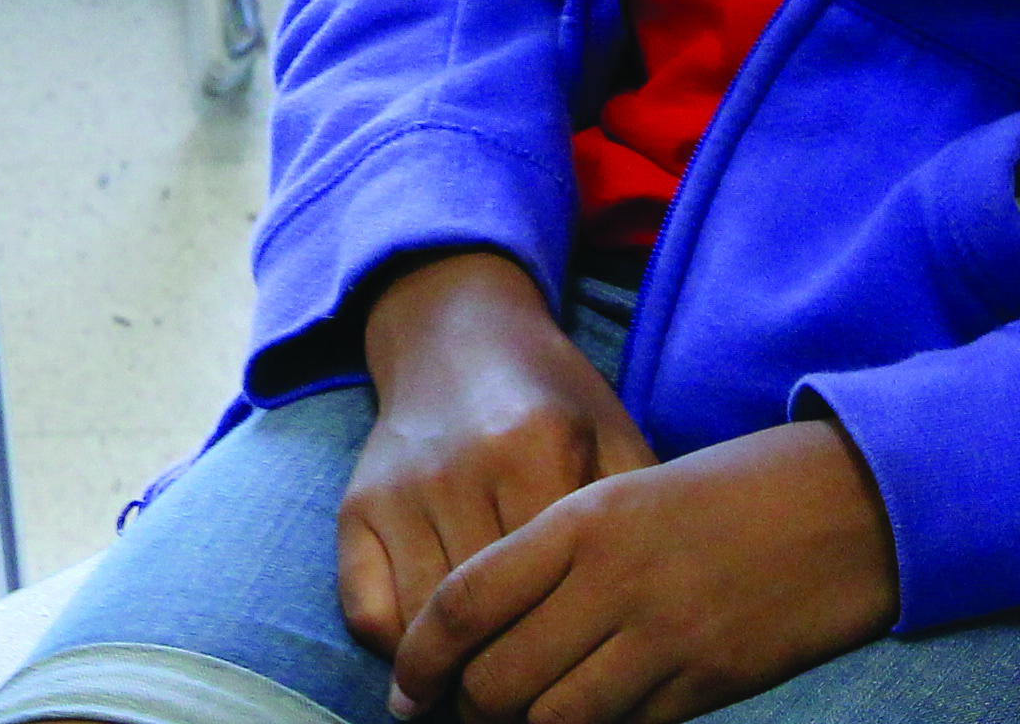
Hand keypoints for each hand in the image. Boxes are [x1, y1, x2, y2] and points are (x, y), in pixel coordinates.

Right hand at [343, 252, 657, 655]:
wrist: (457, 335)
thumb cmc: (552, 401)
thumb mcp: (613, 438)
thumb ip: (643, 516)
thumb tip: (663, 615)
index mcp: (540, 449)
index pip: (558, 590)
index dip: (578, 652)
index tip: (592, 683)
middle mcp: (462, 469)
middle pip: (490, 620)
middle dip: (516, 679)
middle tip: (539, 710)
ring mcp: (402, 490)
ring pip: (425, 628)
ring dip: (456, 677)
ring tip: (491, 695)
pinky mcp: (356, 504)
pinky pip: (368, 612)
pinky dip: (402, 652)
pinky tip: (437, 659)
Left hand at [383, 421, 898, 723]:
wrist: (843, 506)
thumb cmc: (723, 492)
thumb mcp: (625, 493)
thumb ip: (556, 552)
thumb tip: (484, 624)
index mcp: (581, 519)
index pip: (464, 599)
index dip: (420, 656)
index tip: (404, 687)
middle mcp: (613, 580)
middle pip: (499, 676)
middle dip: (468, 707)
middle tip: (459, 711)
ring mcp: (665, 638)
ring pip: (554, 718)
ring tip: (518, 721)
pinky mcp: (709, 683)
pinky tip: (587, 721)